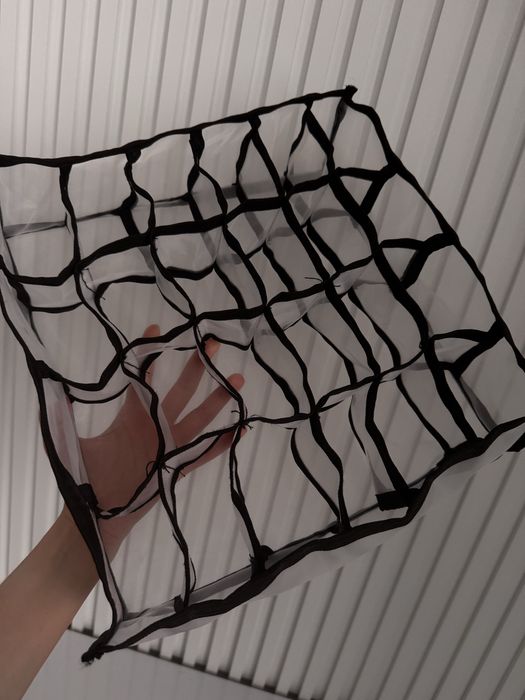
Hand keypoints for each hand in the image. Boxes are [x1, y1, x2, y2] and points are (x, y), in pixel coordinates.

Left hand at [60, 324, 245, 557]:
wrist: (99, 514)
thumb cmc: (88, 480)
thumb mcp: (74, 445)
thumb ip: (67, 420)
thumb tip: (53, 394)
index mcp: (133, 415)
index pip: (143, 378)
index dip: (149, 355)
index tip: (156, 328)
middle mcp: (156, 425)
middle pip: (180, 391)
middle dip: (196, 367)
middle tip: (210, 343)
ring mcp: (170, 445)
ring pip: (200, 417)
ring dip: (218, 399)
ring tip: (237, 379)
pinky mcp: (179, 466)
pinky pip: (206, 452)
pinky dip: (225, 442)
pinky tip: (242, 428)